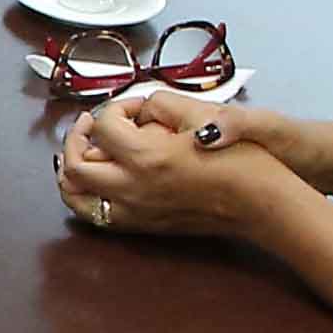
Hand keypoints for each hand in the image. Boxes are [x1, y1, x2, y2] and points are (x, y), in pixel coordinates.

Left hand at [55, 87, 297, 239]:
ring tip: (84, 153)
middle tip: (91, 125)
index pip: (103, 126)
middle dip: (75, 139)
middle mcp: (132, 189)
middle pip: (73, 165)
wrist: (262, 203)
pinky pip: (97, 216)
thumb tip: (140, 108)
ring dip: (71, 172)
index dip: (113, 108)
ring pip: (77, 198)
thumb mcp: (205, 116)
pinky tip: (101, 180)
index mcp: (146, 157)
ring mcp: (135, 212)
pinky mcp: (145, 227)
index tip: (132, 106)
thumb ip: (163, 106)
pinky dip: (88, 195)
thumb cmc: (242, 161)